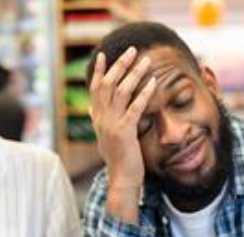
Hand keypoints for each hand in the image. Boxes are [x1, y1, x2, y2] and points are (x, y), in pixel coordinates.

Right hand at [89, 47, 156, 190]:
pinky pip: (135, 107)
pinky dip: (144, 93)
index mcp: (97, 119)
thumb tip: (91, 108)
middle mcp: (101, 119)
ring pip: (121, 91)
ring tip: (146, 61)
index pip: (95, 89)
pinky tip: (153, 82)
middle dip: (120, 65)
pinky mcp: (124, 132)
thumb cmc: (118, 159)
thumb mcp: (105, 137)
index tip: (104, 54)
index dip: (99, 71)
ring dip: (134, 73)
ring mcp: (111, 125)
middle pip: (107, 84)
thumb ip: (99, 121)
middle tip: (132, 50)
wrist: (121, 180)